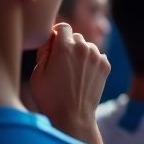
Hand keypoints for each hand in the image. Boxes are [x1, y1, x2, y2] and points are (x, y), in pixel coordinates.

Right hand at [29, 23, 109, 143]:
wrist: (72, 116)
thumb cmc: (50, 97)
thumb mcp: (37, 74)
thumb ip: (44, 51)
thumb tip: (51, 37)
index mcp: (64, 48)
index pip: (63, 27)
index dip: (57, 34)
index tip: (53, 44)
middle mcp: (83, 48)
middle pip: (75, 36)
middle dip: (68, 45)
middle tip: (61, 63)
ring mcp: (97, 57)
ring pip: (88, 46)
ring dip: (81, 53)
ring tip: (72, 72)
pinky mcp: (106, 66)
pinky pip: (98, 56)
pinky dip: (91, 62)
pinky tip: (83, 76)